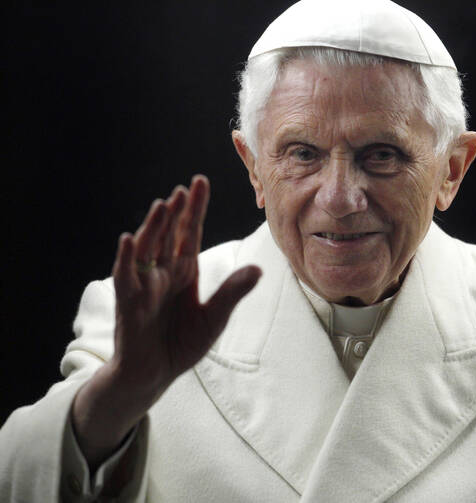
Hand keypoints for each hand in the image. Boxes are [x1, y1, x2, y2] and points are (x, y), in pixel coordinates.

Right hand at [72, 175, 260, 468]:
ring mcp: (144, 285)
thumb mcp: (215, 318)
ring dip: (154, 228)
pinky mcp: (129, 302)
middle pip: (170, 236)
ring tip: (163, 205)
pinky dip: (125, 258)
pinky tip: (128, 239)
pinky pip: (125, 276)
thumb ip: (232, 293)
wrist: (154, 375)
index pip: (190, 233)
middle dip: (177, 212)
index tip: (200, 182)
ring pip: (147, 249)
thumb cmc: (181, 345)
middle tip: (186, 188)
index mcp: (184, 272)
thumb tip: (259, 268)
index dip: (195, 209)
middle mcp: (163, 273)